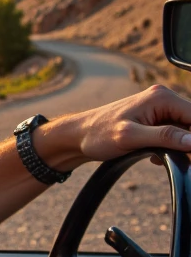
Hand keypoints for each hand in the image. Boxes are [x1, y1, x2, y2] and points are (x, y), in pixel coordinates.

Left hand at [39, 84, 190, 171]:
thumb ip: (164, 137)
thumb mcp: (131, 138)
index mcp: (162, 97)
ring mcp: (158, 109)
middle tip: (168, 158)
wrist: (78, 136)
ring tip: (156, 157)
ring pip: (183, 132)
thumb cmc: (99, 134)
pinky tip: (153, 156)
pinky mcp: (153, 120)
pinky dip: (167, 148)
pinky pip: (172, 135)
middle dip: (185, 145)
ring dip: (176, 148)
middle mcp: (163, 99)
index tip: (189, 156)